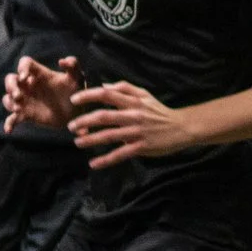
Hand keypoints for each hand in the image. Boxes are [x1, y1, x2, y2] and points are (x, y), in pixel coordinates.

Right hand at [5, 55, 81, 130]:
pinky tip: (9, 130)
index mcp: (39, 74)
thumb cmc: (75, 91)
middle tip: (18, 95)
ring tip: (18, 108)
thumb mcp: (77, 78)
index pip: (25, 63)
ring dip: (10, 102)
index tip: (25, 77)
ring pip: (8, 98)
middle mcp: (29, 85)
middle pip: (10, 79)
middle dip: (11, 86)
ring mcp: (26, 100)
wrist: (76, 112)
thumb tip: (62, 60)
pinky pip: (12, 118)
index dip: (22, 68)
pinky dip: (9, 124)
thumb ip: (73, 66)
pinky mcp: (26, 114)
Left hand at [68, 80, 197, 168]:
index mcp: (133, 101)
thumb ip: (125, 88)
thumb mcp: (145, 95)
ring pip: (109, 136)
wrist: (181, 128)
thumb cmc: (160, 111)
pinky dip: (106, 160)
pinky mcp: (141, 147)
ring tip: (77, 142)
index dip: (88, 96)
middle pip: (104, 116)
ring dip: (91, 140)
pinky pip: (120, 154)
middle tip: (70, 126)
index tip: (74, 100)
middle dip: (84, 121)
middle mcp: (133, 115)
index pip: (107, 95)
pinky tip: (93, 164)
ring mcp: (137, 132)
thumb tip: (104, 86)